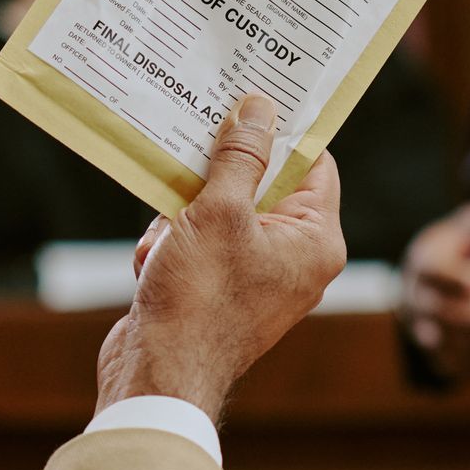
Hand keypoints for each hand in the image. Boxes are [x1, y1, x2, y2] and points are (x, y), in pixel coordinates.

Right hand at [96, 93, 345, 421]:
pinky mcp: (218, 287)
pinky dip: (172, 242)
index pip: (314, 164)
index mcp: (315, 242)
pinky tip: (153, 262)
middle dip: (217, 174)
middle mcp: (294, 259)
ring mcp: (255, 275)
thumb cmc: (199, 298)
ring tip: (167, 236)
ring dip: (183, 213)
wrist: (157, 376)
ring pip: (220, 208)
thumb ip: (241, 156)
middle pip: (261, 182)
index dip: (285, 129)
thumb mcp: (219, 212)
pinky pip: (199, 240)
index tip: (254, 94)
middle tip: (192, 146)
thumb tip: (260, 108)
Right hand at [400, 195, 469, 378]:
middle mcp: (417, 297)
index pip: (436, 272)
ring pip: (441, 342)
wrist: (428, 281)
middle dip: (469, 319)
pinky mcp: (432, 349)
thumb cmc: (458, 249)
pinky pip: (448, 365)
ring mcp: (421, 325)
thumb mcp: (466, 228)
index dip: (458, 278)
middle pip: (437, 311)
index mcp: (425, 263)